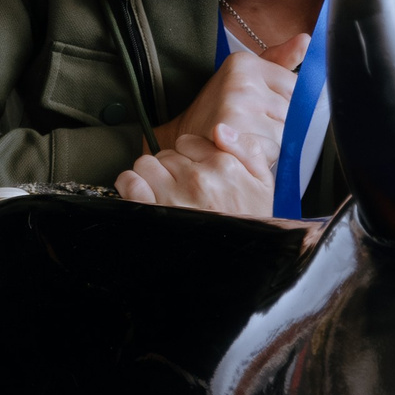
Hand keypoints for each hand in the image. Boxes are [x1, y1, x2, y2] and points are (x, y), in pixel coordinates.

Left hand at [114, 127, 274, 216]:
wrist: (238, 264)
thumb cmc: (248, 225)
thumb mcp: (264, 185)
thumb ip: (248, 150)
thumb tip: (220, 129)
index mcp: (224, 166)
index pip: (189, 143)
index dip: (188, 156)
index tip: (193, 171)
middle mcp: (198, 178)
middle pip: (166, 154)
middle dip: (170, 168)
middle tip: (179, 189)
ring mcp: (173, 195)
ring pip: (146, 164)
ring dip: (149, 176)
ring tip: (161, 192)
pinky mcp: (152, 211)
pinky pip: (129, 182)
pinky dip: (129, 185)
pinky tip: (141, 194)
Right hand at [160, 31, 306, 167]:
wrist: (183, 140)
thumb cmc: (218, 111)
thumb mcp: (245, 79)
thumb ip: (278, 61)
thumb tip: (306, 40)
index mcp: (245, 63)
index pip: (296, 87)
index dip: (286, 107)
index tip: (263, 112)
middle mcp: (242, 80)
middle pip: (293, 111)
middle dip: (281, 126)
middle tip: (253, 128)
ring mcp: (237, 104)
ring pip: (285, 134)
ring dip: (273, 145)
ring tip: (248, 140)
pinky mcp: (234, 131)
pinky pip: (272, 151)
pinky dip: (262, 159)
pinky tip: (244, 152)